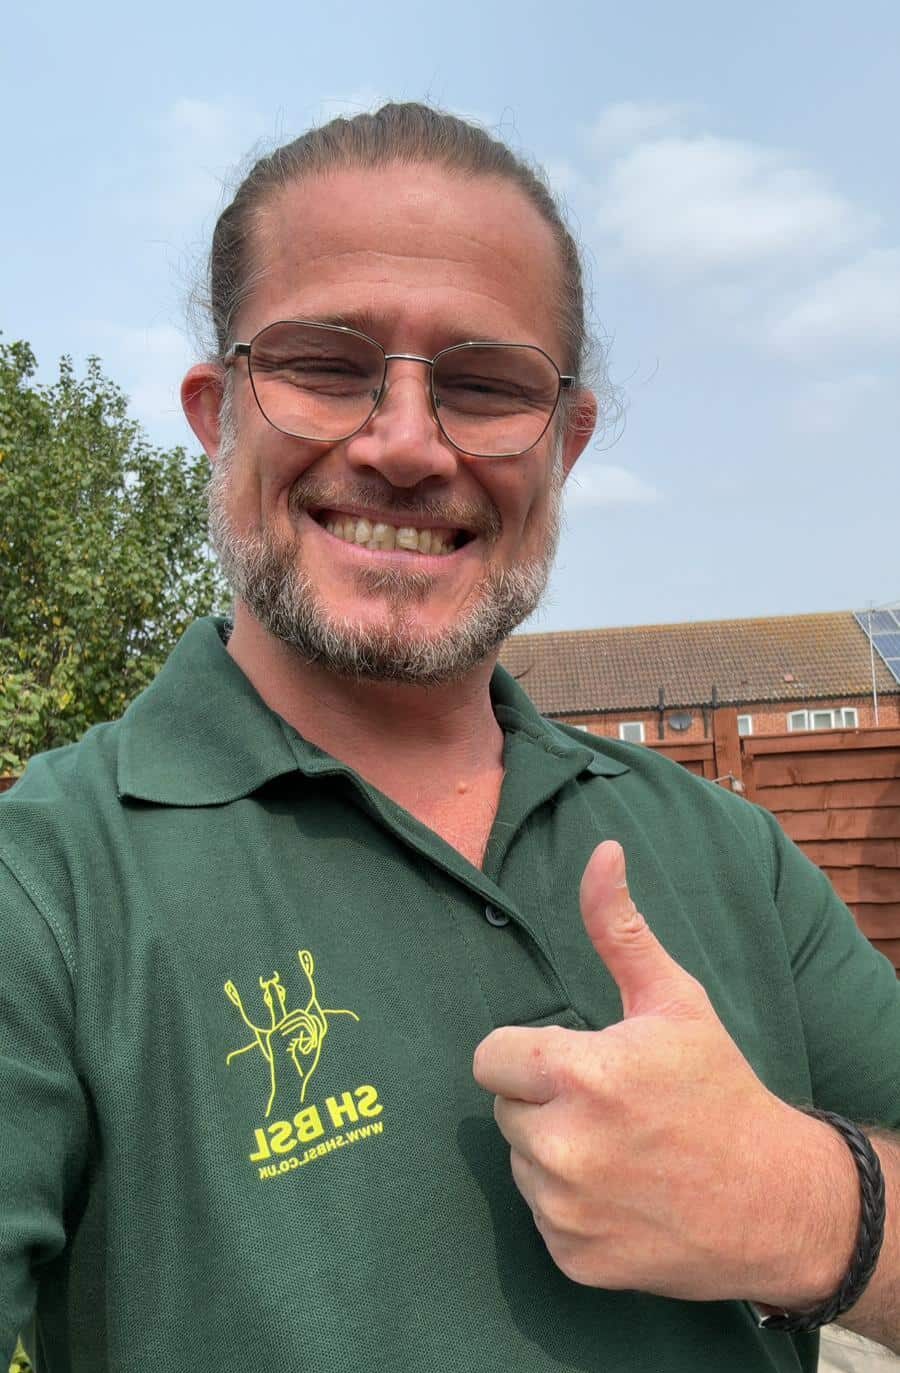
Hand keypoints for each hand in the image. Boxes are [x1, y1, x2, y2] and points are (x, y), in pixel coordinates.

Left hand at [472, 841, 855, 1302]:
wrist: (775, 1202)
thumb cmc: (718, 1088)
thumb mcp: (674, 1000)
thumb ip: (619, 927)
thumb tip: (601, 851)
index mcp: (579, 1075)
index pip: (488, 1057)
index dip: (527, 1053)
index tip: (572, 1060)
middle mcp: (562, 1148)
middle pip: (503, 1109)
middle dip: (542, 1102)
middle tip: (607, 1106)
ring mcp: (565, 1211)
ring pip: (520, 1163)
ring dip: (553, 1154)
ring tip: (618, 1150)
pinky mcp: (573, 1258)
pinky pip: (541, 1216)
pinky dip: (570, 1207)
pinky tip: (621, 1195)